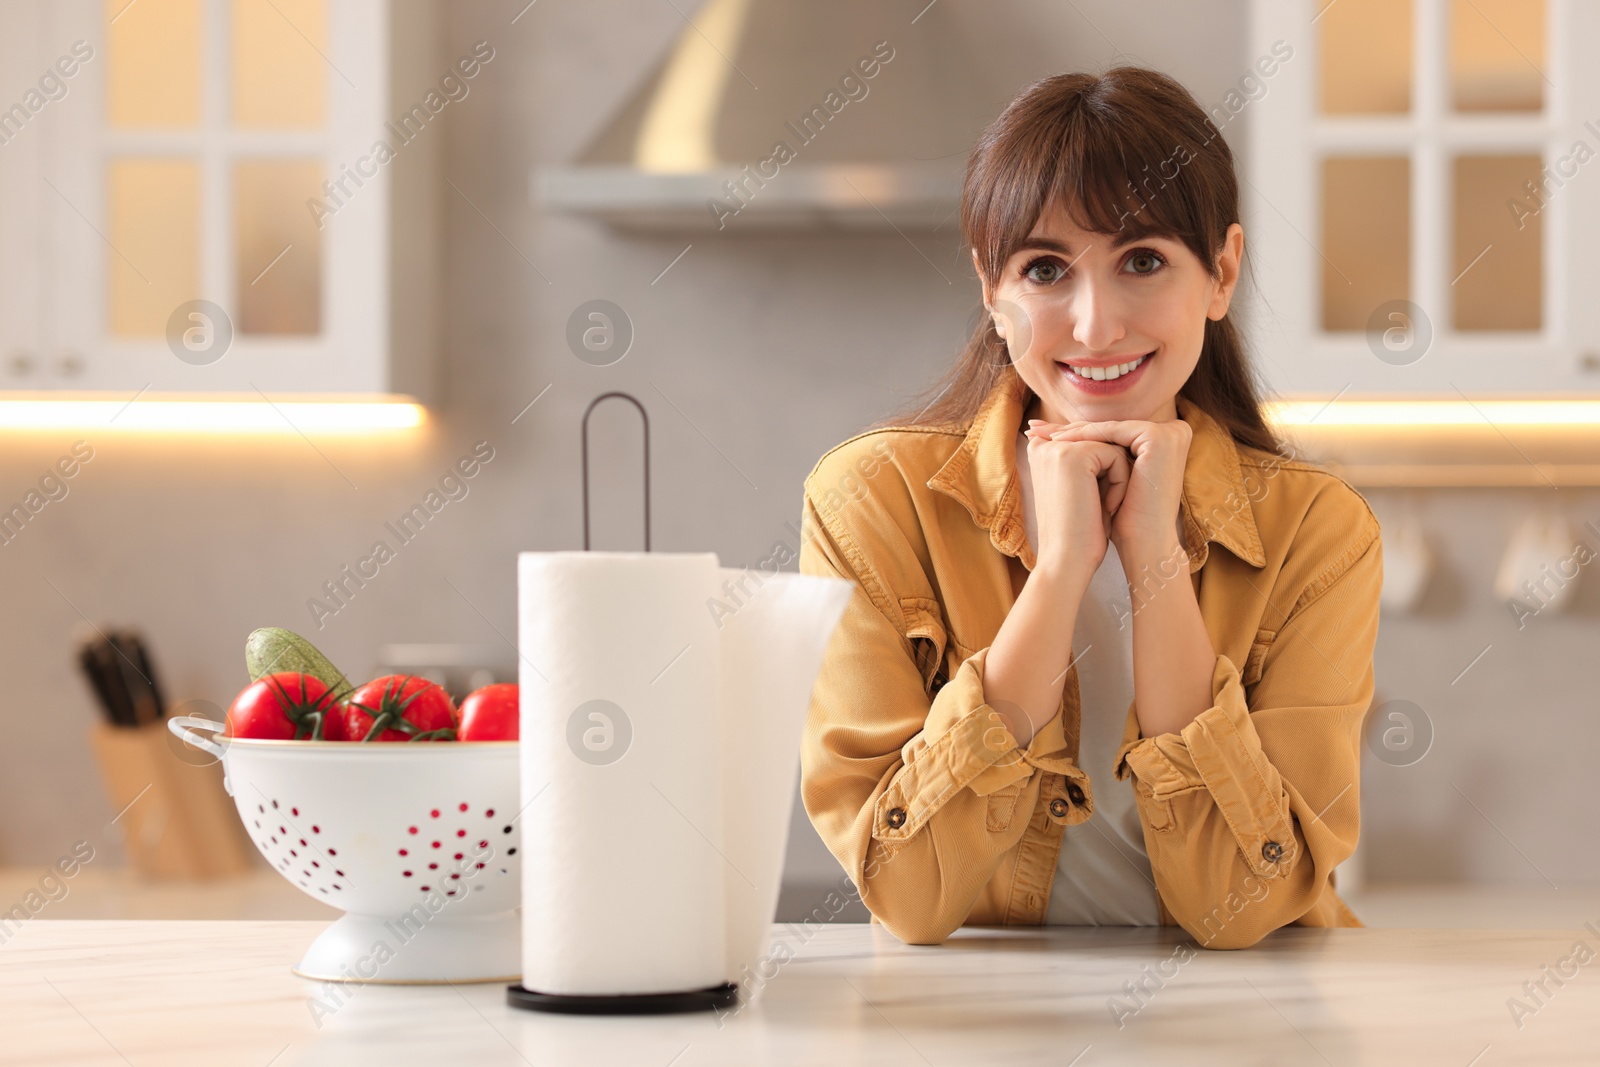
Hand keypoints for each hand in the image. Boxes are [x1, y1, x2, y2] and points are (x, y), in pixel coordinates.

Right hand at [1023, 432, 1131, 584]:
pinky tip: (1107, 507)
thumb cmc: (1078, 533)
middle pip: (1103, 444)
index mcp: (1041, 452)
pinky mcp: (1073, 455)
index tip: (1092, 501)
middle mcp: (1043, 445)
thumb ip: (1089, 462)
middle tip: (1098, 508)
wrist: (1066, 562)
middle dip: (1111, 476)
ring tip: (1102, 508)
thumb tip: (1115, 443)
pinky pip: (1117, 456)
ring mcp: (1056, 448)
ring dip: (1117, 481)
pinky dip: (1120, 484)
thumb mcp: (1081, 489)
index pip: (1091, 444)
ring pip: (1111, 449)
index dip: (1103, 471)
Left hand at [1024, 417, 1191, 560]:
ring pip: (1108, 429)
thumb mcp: (1110, 477)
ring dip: (1071, 432)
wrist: (1145, 545)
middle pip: (1108, 429)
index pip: (1111, 433)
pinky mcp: (1159, 437)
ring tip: (1039, 435)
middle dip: (1068, 430)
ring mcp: (1170, 432)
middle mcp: (1174, 431)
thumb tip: (1056, 431)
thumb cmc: (1125, 519)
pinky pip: (1111, 433)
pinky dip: (1083, 437)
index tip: (1040, 434)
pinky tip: (1057, 441)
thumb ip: (1099, 450)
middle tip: (1033, 428)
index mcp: (1166, 438)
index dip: (1075, 433)